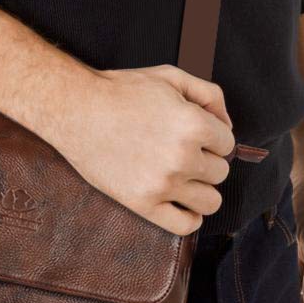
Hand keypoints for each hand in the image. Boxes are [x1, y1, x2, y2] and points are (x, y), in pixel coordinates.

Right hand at [53, 64, 235, 236]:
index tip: (194, 134)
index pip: (228, 143)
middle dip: (207, 160)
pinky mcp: (143, 204)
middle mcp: (182, 157)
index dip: (212, 137)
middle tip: (183, 151)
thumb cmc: (122, 91)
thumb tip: (228, 125)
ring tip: (184, 177)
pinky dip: (190, 217)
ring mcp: (163, 184)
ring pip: (211, 201)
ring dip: (202, 189)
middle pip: (221, 172)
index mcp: (193, 124)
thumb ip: (209, 94)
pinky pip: (185, 225)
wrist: (76, 110)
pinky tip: (181, 202)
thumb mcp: (170, 77)